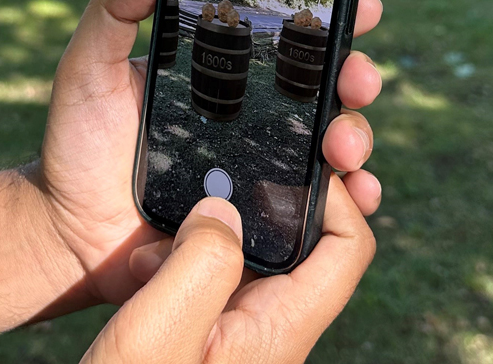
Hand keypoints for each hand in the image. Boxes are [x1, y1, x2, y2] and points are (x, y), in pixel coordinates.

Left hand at [37, 0, 382, 306]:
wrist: (71, 232)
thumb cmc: (78, 144)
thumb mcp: (88, 65)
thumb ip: (113, 8)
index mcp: (220, 71)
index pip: (286, 36)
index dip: (331, 17)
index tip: (361, 5)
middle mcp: (251, 113)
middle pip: (325, 86)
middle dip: (356, 76)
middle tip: (356, 80)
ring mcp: (261, 165)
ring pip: (334, 142)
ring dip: (357, 135)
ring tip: (343, 146)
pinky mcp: (263, 216)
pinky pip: (322, 206)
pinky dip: (351, 198)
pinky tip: (355, 194)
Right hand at [84, 193, 372, 362]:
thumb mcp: (161, 330)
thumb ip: (203, 263)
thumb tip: (224, 209)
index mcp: (280, 328)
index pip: (348, 247)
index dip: (335, 196)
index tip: (288, 162)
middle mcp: (271, 326)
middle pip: (301, 242)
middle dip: (257, 205)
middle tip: (208, 185)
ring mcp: (240, 328)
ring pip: (247, 252)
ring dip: (206, 231)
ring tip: (157, 242)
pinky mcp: (209, 329)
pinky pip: (213, 270)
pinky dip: (184, 252)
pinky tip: (144, 266)